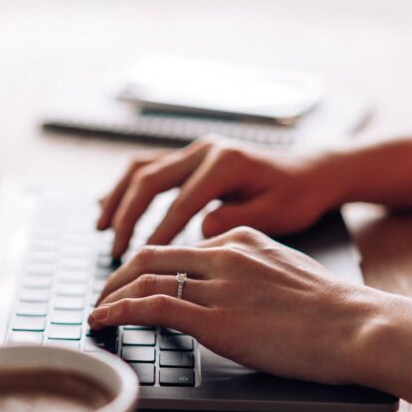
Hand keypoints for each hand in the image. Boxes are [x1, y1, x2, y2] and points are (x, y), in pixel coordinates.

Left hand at [88, 227, 377, 384]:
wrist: (358, 326)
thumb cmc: (333, 309)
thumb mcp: (287, 270)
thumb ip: (253, 269)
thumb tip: (234, 286)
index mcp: (241, 239)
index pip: (180, 248)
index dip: (148, 265)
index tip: (133, 282)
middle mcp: (224, 254)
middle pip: (151, 255)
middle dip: (118, 275)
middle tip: (101, 295)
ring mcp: (218, 285)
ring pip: (144, 278)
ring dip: (111, 296)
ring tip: (95, 312)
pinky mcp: (215, 318)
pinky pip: (152, 307)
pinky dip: (118, 312)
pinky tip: (102, 321)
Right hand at [97, 137, 340, 258]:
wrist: (310, 172)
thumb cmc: (297, 197)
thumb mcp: (277, 215)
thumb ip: (237, 221)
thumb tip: (200, 229)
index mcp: (227, 164)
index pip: (182, 202)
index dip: (159, 232)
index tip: (142, 261)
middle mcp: (206, 150)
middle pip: (150, 179)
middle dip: (127, 216)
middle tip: (114, 250)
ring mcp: (195, 150)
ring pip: (142, 168)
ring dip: (117, 198)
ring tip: (100, 228)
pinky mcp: (191, 157)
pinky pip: (148, 167)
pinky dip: (125, 187)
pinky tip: (109, 208)